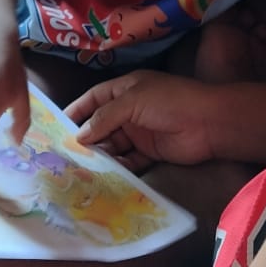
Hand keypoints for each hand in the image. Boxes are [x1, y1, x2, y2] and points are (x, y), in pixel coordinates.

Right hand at [66, 70, 217, 172]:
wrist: (208, 123)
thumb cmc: (170, 102)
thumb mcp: (133, 101)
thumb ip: (105, 117)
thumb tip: (80, 134)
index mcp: (125, 90)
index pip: (94, 99)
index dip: (76, 111)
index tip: (57, 127)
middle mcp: (129, 110)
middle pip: (101, 125)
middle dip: (86, 138)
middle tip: (64, 155)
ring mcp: (140, 132)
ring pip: (113, 145)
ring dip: (100, 156)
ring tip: (80, 169)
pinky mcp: (150, 152)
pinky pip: (128, 161)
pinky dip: (118, 167)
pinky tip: (105, 176)